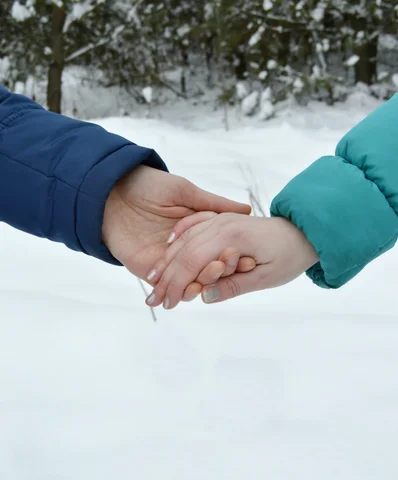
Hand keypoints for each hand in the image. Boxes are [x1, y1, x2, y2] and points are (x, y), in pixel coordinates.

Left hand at [102, 165, 252, 298]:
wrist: (110, 191)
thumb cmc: (147, 185)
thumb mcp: (186, 192)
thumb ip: (214, 204)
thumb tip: (246, 210)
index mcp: (194, 232)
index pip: (218, 249)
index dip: (233, 255)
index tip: (250, 257)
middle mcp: (182, 250)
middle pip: (207, 269)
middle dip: (222, 270)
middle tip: (234, 266)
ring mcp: (166, 262)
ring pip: (191, 281)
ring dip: (206, 281)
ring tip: (217, 274)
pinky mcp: (148, 271)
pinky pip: (169, 287)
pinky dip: (183, 290)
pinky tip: (196, 287)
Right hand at [145, 214, 318, 308]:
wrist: (304, 232)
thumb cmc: (288, 256)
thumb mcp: (266, 278)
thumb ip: (234, 286)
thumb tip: (204, 297)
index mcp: (232, 237)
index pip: (194, 262)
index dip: (177, 284)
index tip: (166, 304)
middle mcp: (222, 224)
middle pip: (184, 251)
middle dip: (165, 276)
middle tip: (150, 299)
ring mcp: (220, 219)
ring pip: (185, 239)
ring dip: (167, 260)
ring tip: (151, 279)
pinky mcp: (221, 220)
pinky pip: (194, 225)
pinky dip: (178, 236)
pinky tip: (168, 246)